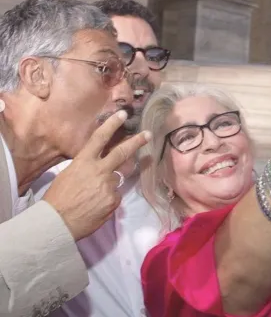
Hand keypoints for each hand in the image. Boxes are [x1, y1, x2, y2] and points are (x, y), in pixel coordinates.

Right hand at [43, 110, 150, 240]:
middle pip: (122, 152)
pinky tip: (96, 206)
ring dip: (108, 184)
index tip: (123, 114)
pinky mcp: (114, 200)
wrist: (57, 222)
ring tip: (92, 196)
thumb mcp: (69, 174)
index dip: (112, 125)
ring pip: (116, 179)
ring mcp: (109, 185)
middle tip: (148, 134)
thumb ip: (88, 167)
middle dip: (137, 141)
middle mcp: (99, 170)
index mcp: (84, 161)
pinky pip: (115, 196)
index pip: (99, 138)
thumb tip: (100, 167)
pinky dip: (108, 199)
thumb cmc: (58, 198)